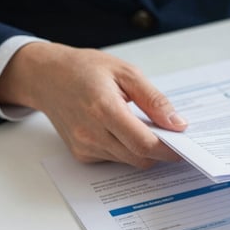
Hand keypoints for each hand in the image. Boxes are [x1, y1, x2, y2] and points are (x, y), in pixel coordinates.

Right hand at [0, 42, 186, 167]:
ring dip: (143, 149)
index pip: (144, 144)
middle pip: (139, 158)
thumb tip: (178, 123)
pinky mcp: (81, 154)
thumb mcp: (126, 72)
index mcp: (104, 109)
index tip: (185, 144)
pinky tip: (122, 129)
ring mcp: (84, 146)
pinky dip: (126, 149)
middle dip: (161, 151)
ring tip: (142, 124)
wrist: (45, 76)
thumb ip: (154, 100)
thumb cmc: (84, 69)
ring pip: (129, 161)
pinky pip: (115, 159)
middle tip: (170, 134)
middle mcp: (91, 133)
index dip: (170, 149)